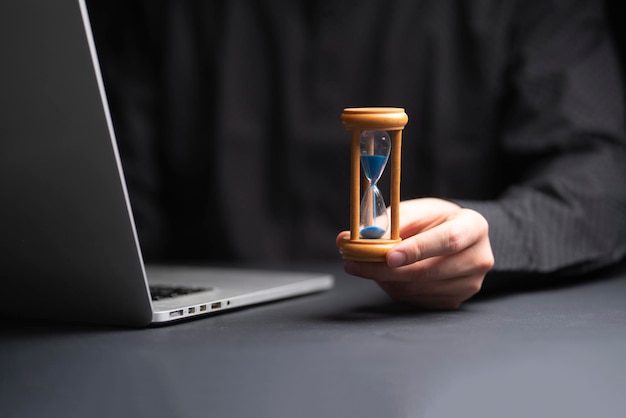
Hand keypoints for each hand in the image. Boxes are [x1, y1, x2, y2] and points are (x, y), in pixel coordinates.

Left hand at [336, 198, 493, 308]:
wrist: (458, 237)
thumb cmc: (434, 221)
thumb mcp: (416, 211)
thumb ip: (388, 222)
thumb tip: (351, 237)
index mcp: (474, 226)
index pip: (448, 240)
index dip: (417, 249)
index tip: (388, 256)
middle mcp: (478, 258)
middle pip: (429, 271)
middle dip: (385, 269)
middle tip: (354, 263)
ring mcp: (470, 284)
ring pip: (418, 289)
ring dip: (386, 279)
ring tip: (367, 265)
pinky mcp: (456, 300)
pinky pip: (417, 299)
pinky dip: (395, 288)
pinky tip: (388, 275)